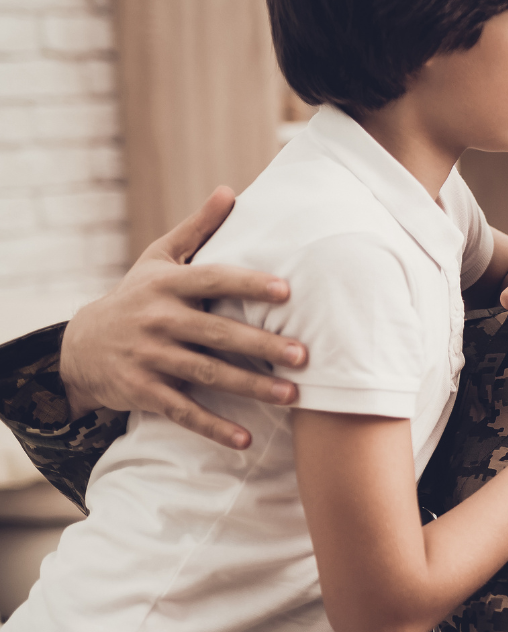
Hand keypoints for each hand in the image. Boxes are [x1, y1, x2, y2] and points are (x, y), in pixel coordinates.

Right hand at [61, 186, 308, 449]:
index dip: (247, 283)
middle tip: (303, 355)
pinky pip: (182, 411)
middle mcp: (157, 320)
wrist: (80, 347)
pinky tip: (245, 440)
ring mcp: (148, 357)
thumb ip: (197, 229)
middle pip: (216, 333)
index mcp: (167, 285)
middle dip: (260, 345)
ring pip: (206, 374)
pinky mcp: (142, 392)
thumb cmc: (137, 297)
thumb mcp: (158, 260)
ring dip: (250, 387)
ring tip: (291, 396)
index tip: (287, 289)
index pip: (212, 279)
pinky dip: (213, 427)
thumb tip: (231, 191)